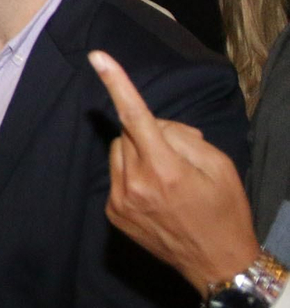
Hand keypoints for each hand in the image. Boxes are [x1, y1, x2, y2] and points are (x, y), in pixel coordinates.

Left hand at [89, 50, 258, 292]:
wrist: (217, 263)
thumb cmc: (224, 211)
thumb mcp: (219, 166)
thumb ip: (183, 136)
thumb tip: (155, 124)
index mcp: (165, 168)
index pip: (136, 115)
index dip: (116, 83)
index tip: (97, 57)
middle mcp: (136, 183)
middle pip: (128, 134)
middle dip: (148, 135)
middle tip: (176, 156)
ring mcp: (120, 200)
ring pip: (118, 153)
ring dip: (137, 154)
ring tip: (167, 179)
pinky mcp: (113, 212)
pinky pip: (115, 176)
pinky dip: (131, 175)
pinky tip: (155, 196)